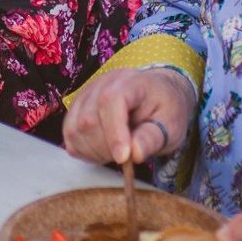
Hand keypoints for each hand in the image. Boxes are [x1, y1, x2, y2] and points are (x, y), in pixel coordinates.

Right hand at [63, 67, 195, 165]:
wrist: (156, 94)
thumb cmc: (165, 109)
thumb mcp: (172, 124)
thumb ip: (153, 137)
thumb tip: (135, 153)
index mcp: (130, 82)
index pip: (111, 101)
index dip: (114, 133)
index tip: (124, 158)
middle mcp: (102, 84)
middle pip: (88, 119)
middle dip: (106, 148)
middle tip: (126, 157)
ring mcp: (86, 95)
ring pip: (74, 129)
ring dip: (93, 151)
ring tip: (116, 153)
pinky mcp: (77, 109)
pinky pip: (69, 135)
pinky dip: (84, 149)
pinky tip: (103, 150)